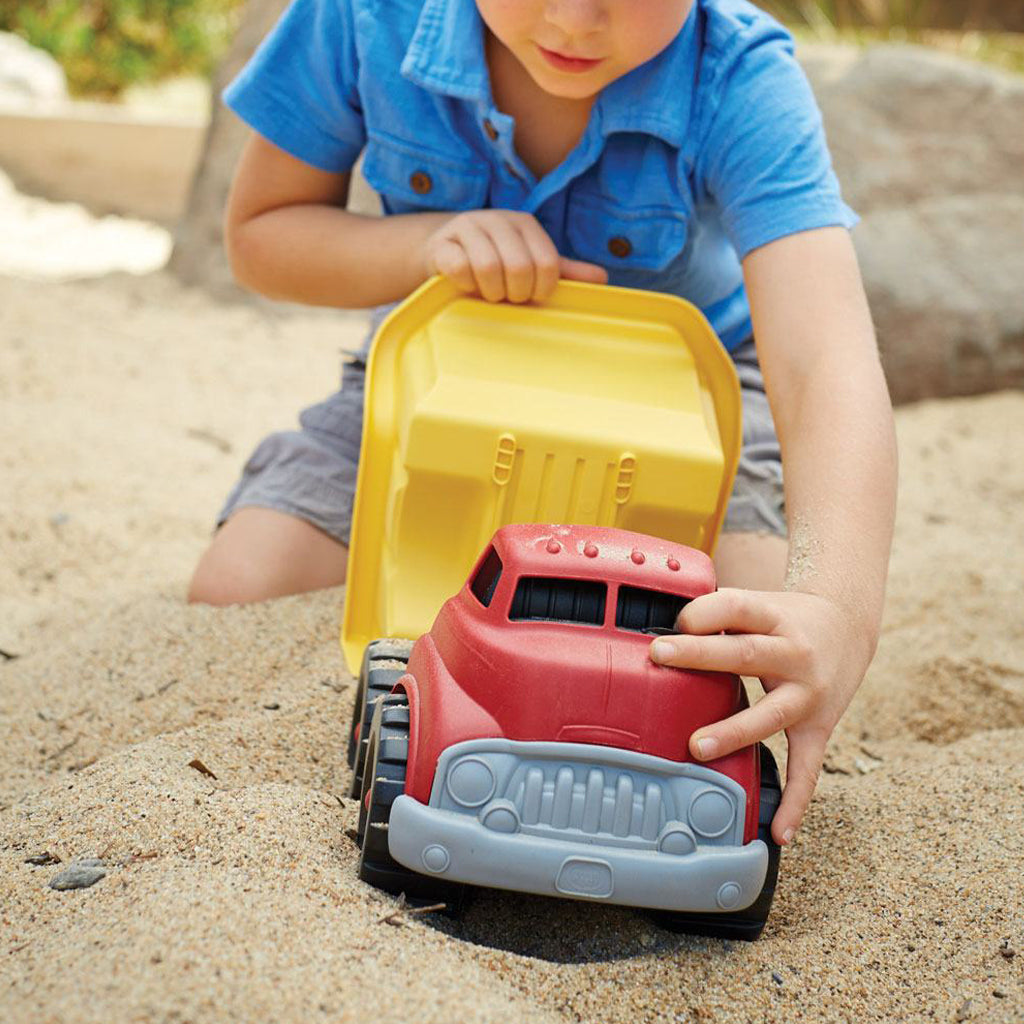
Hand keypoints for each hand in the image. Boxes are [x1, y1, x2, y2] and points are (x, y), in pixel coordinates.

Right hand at [423, 209, 606, 302]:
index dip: (542, 289)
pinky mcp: (442, 243)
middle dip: (516, 293)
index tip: (532, 296)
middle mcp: (498, 219)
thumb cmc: (495, 261)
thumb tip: (603, 279)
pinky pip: (459, 269)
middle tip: (508, 297)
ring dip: (491, 292)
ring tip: (489, 293)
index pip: (547, 263)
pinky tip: (467, 285)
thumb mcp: (530, 262)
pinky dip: (466, 285)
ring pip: (488, 269)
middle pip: (519, 267)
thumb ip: (563, 271)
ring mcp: (468, 228)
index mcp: (525, 224)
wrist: (444, 251)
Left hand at [648, 588, 876, 845]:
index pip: (737, 606)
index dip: (705, 611)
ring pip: (771, 713)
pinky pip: (808, 769)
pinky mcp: (819, 727)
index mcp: (774, 616)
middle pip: (745, 653)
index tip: (675, 620)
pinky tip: (778, 830)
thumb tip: (661, 629)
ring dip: (733, 731)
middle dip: (701, 655)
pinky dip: (795, 802)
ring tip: (695, 747)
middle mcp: (794, 653)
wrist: (847, 627)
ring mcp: (809, 694)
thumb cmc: (784, 617)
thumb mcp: (756, 602)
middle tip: (658, 655)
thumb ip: (716, 614)